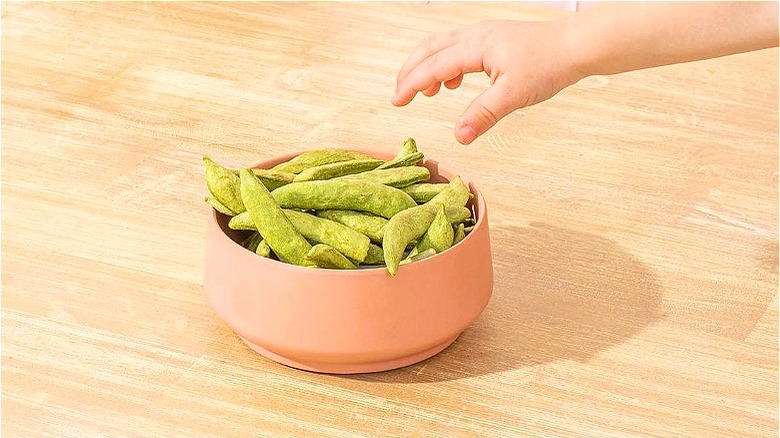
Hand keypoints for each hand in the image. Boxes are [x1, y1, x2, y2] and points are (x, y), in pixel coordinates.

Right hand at [392, 19, 582, 144]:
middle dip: (411, 71)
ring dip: (427, 66)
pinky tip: (453, 82)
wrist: (575, 45)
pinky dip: (446, 64)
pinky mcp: (493, 39)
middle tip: (399, 95)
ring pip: (442, 46)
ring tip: (425, 93)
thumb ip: (482, 115)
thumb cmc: (548, 65)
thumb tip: (458, 137)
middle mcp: (475, 35)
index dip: (411, 84)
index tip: (396, 102)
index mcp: (475, 46)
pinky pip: (458, 47)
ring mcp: (484, 34)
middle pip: (430, 49)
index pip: (433, 66)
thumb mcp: (513, 95)